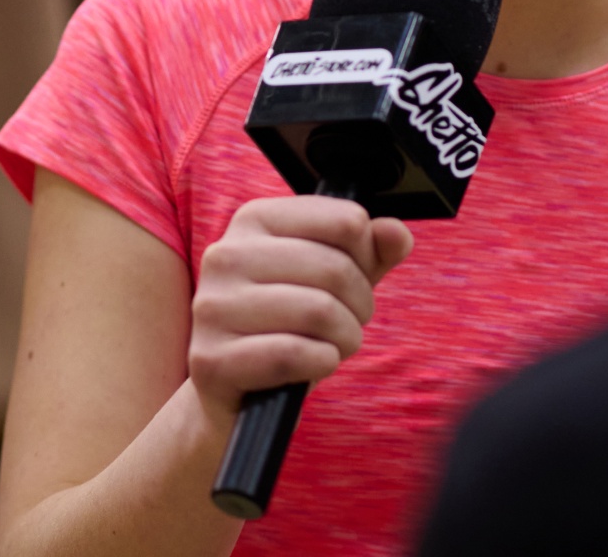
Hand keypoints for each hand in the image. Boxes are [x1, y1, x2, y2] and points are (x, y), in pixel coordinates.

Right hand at [186, 195, 412, 424]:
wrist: (234, 389)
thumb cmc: (287, 324)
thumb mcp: (332, 281)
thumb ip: (369, 252)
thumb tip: (396, 233)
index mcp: (253, 219)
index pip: (345, 221)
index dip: (365, 257)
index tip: (354, 278)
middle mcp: (225, 254)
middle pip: (335, 268)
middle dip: (360, 305)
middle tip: (349, 322)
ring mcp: (213, 305)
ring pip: (319, 312)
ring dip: (345, 338)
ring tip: (333, 345)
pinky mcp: (212, 357)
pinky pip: (294, 354)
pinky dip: (322, 363)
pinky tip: (314, 364)